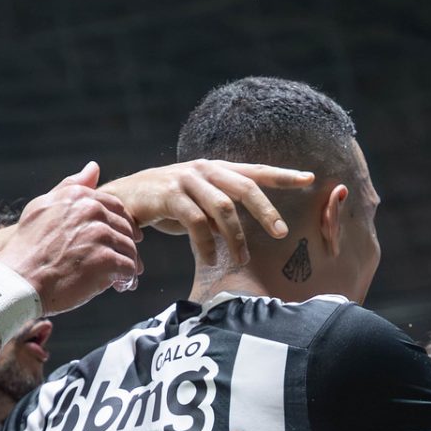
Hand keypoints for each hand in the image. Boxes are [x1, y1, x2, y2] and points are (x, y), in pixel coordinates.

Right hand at [0, 162, 141, 314]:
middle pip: (125, 229)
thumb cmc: (27, 248)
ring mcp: (100, 235)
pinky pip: (129, 268)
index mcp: (78, 196)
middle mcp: (91, 211)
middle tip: (119, 262)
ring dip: (127, 265)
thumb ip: (70, 186)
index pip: (115, 207)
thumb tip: (94, 167)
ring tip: (119, 278)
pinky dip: (127, 279)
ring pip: (129, 249)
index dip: (121, 225)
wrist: (18, 281)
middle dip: (124, 246)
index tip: (120, 239)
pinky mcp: (106, 261)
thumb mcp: (42, 207)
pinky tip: (119, 286)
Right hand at [103, 160, 314, 266]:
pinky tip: (211, 260)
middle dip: (266, 210)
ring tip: (243, 260)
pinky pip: (196, 222)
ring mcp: (186, 180)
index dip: (283, 175)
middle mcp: (205, 170)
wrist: (120, 199)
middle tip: (281, 233)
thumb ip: (220, 211)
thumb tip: (242, 233)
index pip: (256, 171)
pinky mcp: (169, 196)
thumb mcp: (197, 203)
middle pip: (245, 187)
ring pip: (223, 207)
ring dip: (235, 236)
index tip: (310, 179)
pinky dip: (206, 244)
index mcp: (216, 170)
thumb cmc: (164, 205)